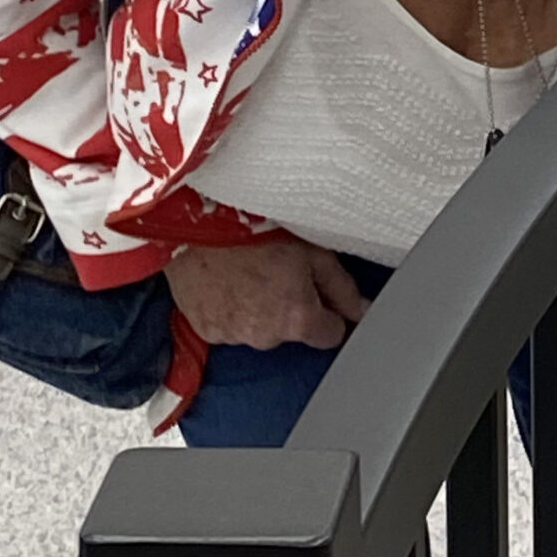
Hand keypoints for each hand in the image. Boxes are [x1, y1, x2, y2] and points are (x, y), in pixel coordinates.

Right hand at [164, 240, 368, 350]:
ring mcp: (231, 336)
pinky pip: (227, 326)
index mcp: (298, 319)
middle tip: (275, 272)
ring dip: (256, 310)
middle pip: (290, 332)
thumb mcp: (313, 250)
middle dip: (288, 309)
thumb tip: (361, 311)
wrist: (195, 220)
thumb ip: (342, 288)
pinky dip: (228, 309)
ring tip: (246, 273)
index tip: (316, 293)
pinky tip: (225, 281)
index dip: (327, 313)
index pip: (330, 335)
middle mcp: (265, 337)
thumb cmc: (256, 228)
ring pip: (257, 329)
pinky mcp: (204, 330)